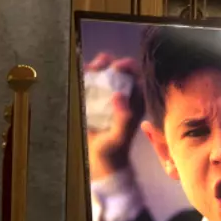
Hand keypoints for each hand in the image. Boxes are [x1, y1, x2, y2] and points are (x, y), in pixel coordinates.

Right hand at [85, 53, 142, 179]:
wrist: (99, 159)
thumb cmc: (113, 149)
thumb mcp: (119, 135)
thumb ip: (123, 118)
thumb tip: (119, 95)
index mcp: (136, 101)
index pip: (137, 77)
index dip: (130, 67)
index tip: (118, 65)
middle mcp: (123, 95)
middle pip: (121, 71)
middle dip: (112, 62)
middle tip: (102, 63)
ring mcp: (108, 95)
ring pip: (105, 73)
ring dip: (99, 65)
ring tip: (92, 66)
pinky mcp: (93, 99)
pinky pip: (91, 82)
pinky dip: (87, 74)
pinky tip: (83, 72)